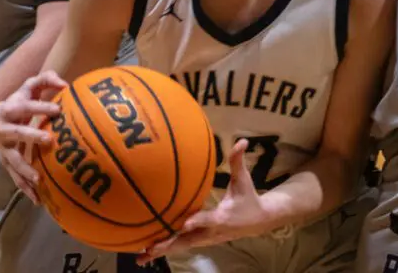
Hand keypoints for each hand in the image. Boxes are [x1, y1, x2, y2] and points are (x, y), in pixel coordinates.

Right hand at [0, 71, 63, 204]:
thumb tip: (65, 83)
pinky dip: (25, 188)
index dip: (40, 107)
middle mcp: (2, 129)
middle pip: (16, 134)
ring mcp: (3, 149)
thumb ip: (46, 78)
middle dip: (31, 136)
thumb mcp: (31, 85)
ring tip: (39, 179)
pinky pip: (15, 177)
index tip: (58, 109)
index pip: (25, 107)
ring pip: (13, 160)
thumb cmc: (22, 99)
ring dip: (25, 170)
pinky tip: (38, 199)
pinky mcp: (7, 163)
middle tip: (48, 140)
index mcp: (9, 109)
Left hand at [137, 139, 269, 265]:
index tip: (185, 223)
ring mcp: (205, 239)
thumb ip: (238, 161)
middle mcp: (211, 232)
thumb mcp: (244, 179)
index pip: (209, 219)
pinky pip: (182, 245)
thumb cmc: (248, 197)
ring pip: (182, 246)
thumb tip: (242, 140)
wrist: (257, 221)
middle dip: (169, 245)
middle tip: (150, 249)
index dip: (197, 221)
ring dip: (163, 250)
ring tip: (141, 256)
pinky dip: (166, 249)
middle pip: (188, 240)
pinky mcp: (201, 240)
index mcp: (222, 216)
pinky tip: (147, 253)